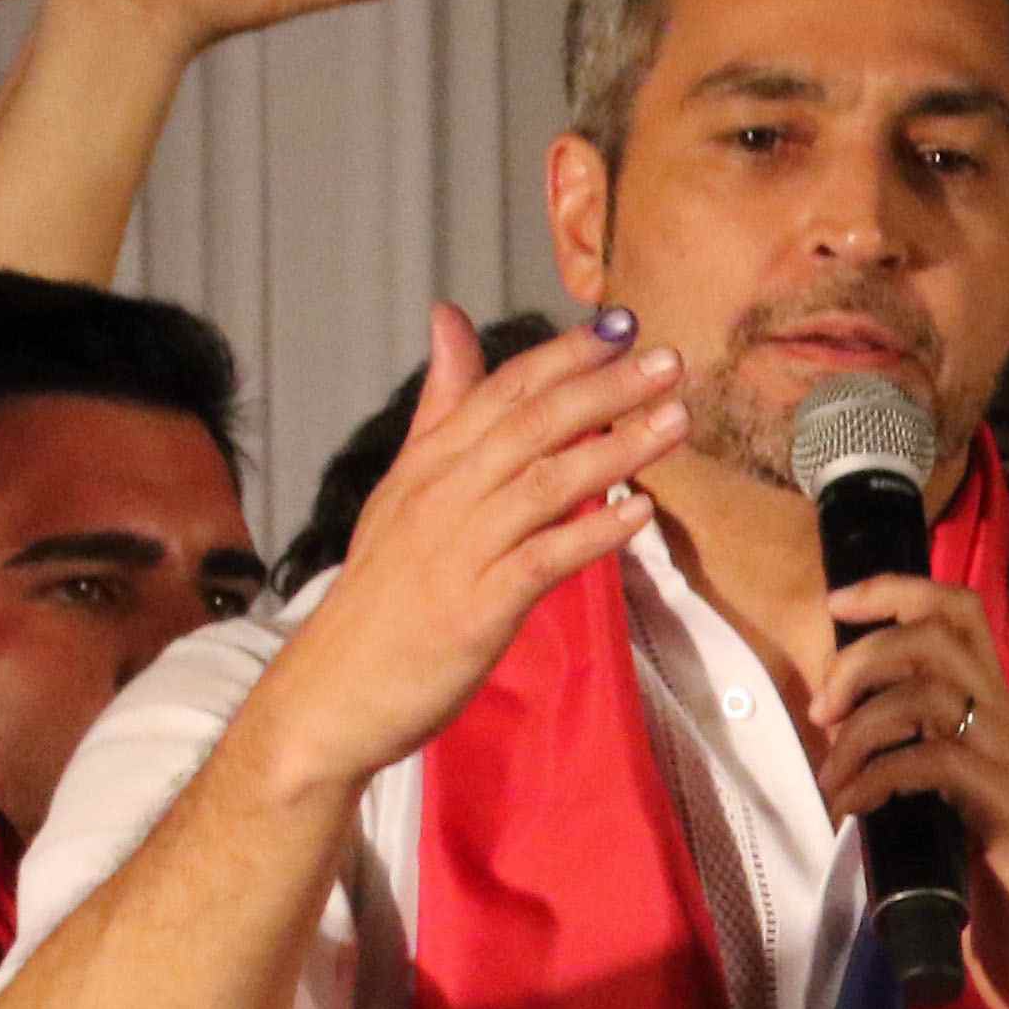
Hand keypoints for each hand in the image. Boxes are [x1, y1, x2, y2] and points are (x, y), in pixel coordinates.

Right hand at [249, 307, 675, 797]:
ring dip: (615, 448)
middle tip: (670, 361)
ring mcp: (459, 547)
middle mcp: (441, 494)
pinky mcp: (478, 604)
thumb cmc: (383, 597)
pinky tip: (638, 513)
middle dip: (604, 388)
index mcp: (427, 465)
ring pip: (544, 482)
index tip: (622, 325)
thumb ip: (442, 410)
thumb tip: (450, 320)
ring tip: (675, 421)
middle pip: (530, 424)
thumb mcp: (405, 489)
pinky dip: (592, 532)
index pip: (500, 390)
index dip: (563, 355)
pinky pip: (543, 558)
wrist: (334, 689)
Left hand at [805, 568, 1008, 1008]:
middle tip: (822, 711)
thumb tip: (839, 723)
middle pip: (935, 637)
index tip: (838, 605)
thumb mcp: (943, 792)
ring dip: (861, 726)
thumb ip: (913, 746)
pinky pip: (931, 761)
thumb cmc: (988, 876)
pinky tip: (850, 807)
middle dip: (861, 658)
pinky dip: (875, 777)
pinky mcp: (1006, 806)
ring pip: (928, 693)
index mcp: (994, 709)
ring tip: (833, 774)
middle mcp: (1008, 721)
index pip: (959, 610)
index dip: (896, 589)